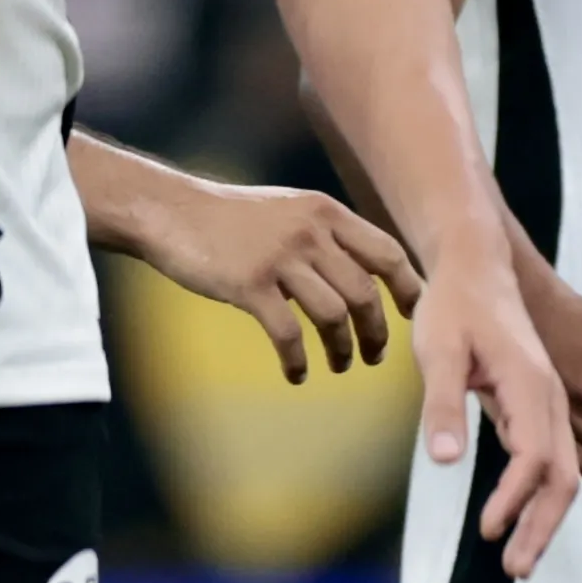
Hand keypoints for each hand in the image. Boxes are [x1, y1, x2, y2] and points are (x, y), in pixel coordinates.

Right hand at [124, 171, 414, 383]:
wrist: (170, 211)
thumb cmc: (231, 218)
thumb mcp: (290, 209)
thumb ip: (327, 234)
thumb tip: (366, 273)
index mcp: (326, 212)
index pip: (386, 253)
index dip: (406, 288)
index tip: (411, 315)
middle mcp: (310, 232)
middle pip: (365, 292)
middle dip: (376, 332)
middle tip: (375, 356)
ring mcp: (279, 258)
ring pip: (333, 315)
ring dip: (342, 349)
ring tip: (339, 365)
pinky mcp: (249, 284)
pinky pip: (287, 334)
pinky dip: (297, 360)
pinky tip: (297, 373)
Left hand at [425, 266, 581, 578]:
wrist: (475, 269)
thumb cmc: (453, 306)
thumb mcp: (438, 351)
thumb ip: (442, 405)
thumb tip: (443, 460)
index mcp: (531, 383)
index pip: (535, 454)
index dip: (514, 497)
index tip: (486, 530)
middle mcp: (549, 399)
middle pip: (563, 475)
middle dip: (543, 526)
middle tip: (516, 570)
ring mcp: (548, 405)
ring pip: (562, 472)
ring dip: (543, 519)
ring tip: (518, 561)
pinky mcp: (537, 409)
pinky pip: (549, 461)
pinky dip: (538, 497)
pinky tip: (519, 522)